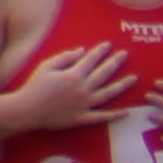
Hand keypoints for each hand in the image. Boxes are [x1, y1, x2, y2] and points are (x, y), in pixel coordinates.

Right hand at [10, 44, 133, 129]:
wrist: (27, 110)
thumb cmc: (34, 86)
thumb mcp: (46, 66)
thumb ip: (65, 58)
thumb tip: (82, 51)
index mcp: (73, 75)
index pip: (91, 60)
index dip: (100, 51)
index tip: (109, 44)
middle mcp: (83, 89)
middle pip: (103, 73)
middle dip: (115, 62)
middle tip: (125, 54)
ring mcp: (85, 105)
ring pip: (108, 93)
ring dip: (123, 85)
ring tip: (134, 78)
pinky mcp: (83, 118)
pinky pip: (102, 117)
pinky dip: (115, 115)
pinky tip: (127, 112)